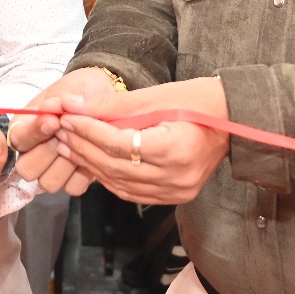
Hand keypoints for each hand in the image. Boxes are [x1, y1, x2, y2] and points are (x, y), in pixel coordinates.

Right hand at [11, 67, 118, 194]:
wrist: (104, 95)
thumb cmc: (78, 92)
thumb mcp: (65, 90)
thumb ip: (56, 103)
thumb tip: (48, 111)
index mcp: (24, 129)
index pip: (18, 140)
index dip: (35, 133)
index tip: (54, 120)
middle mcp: (33, 153)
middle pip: (27, 169)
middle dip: (49, 151)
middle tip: (67, 133)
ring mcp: (53, 169)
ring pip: (49, 183)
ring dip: (66, 163)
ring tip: (79, 143)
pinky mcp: (74, 180)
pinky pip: (73, 188)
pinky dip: (82, 174)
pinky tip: (89, 155)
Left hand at [51, 77, 231, 204]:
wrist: (235, 119)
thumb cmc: (197, 100)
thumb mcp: (155, 96)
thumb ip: (111, 106)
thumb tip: (71, 104)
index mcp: (173, 150)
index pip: (116, 144)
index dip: (87, 130)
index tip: (66, 116)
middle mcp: (175, 178)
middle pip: (114, 167)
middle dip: (82, 147)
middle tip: (59, 129)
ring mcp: (177, 192)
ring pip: (120, 184)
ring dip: (91, 164)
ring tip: (67, 144)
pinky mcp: (176, 197)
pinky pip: (132, 192)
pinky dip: (109, 178)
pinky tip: (92, 162)